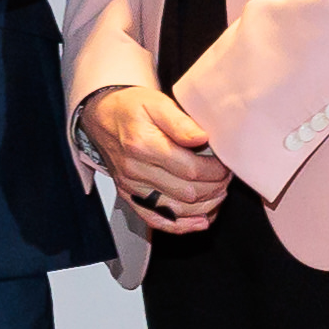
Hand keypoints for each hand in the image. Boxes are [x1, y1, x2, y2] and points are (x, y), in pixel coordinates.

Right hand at [81, 83, 230, 233]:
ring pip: (176, 209)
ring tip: (218, 193)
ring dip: (205, 206)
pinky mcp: (129, 195)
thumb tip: (202, 138)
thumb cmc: (130, 108)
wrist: (101, 117)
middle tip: (226, 177)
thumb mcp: (156, 103)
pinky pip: (155, 219)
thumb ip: (181, 122)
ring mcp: (131, 186)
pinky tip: (199, 221)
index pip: (191, 169)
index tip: (226, 164)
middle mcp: (135, 170)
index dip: (216, 171)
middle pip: (187, 193)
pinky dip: (180, 225)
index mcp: (143, 145)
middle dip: (215, 188)